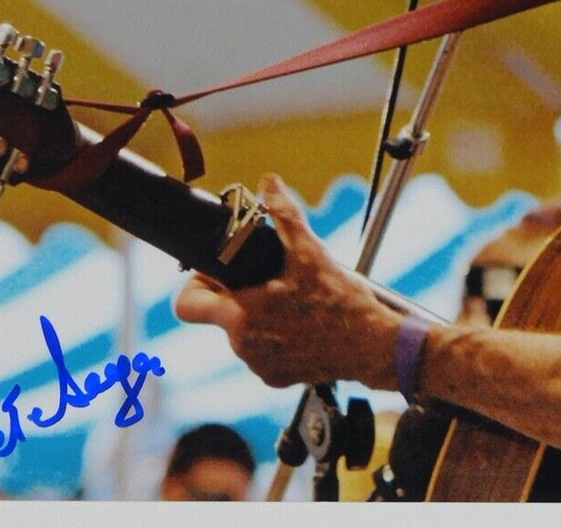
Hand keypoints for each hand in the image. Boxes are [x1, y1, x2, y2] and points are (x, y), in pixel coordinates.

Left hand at [174, 174, 400, 389]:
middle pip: (218, 313)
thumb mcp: (311, 252)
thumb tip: (269, 183)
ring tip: (289, 299)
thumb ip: (284, 214)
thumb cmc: (343, 305)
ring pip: (242, 331)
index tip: (220, 272)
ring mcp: (260, 365)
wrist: (374, 347)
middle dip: (235, 294)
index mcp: (241, 316)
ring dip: (256, 314)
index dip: (197, 282)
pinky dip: (274, 336)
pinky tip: (300, 322)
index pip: (186, 303)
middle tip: (266, 278)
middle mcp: (244, 346)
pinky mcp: (276, 376)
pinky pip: (262, 351)